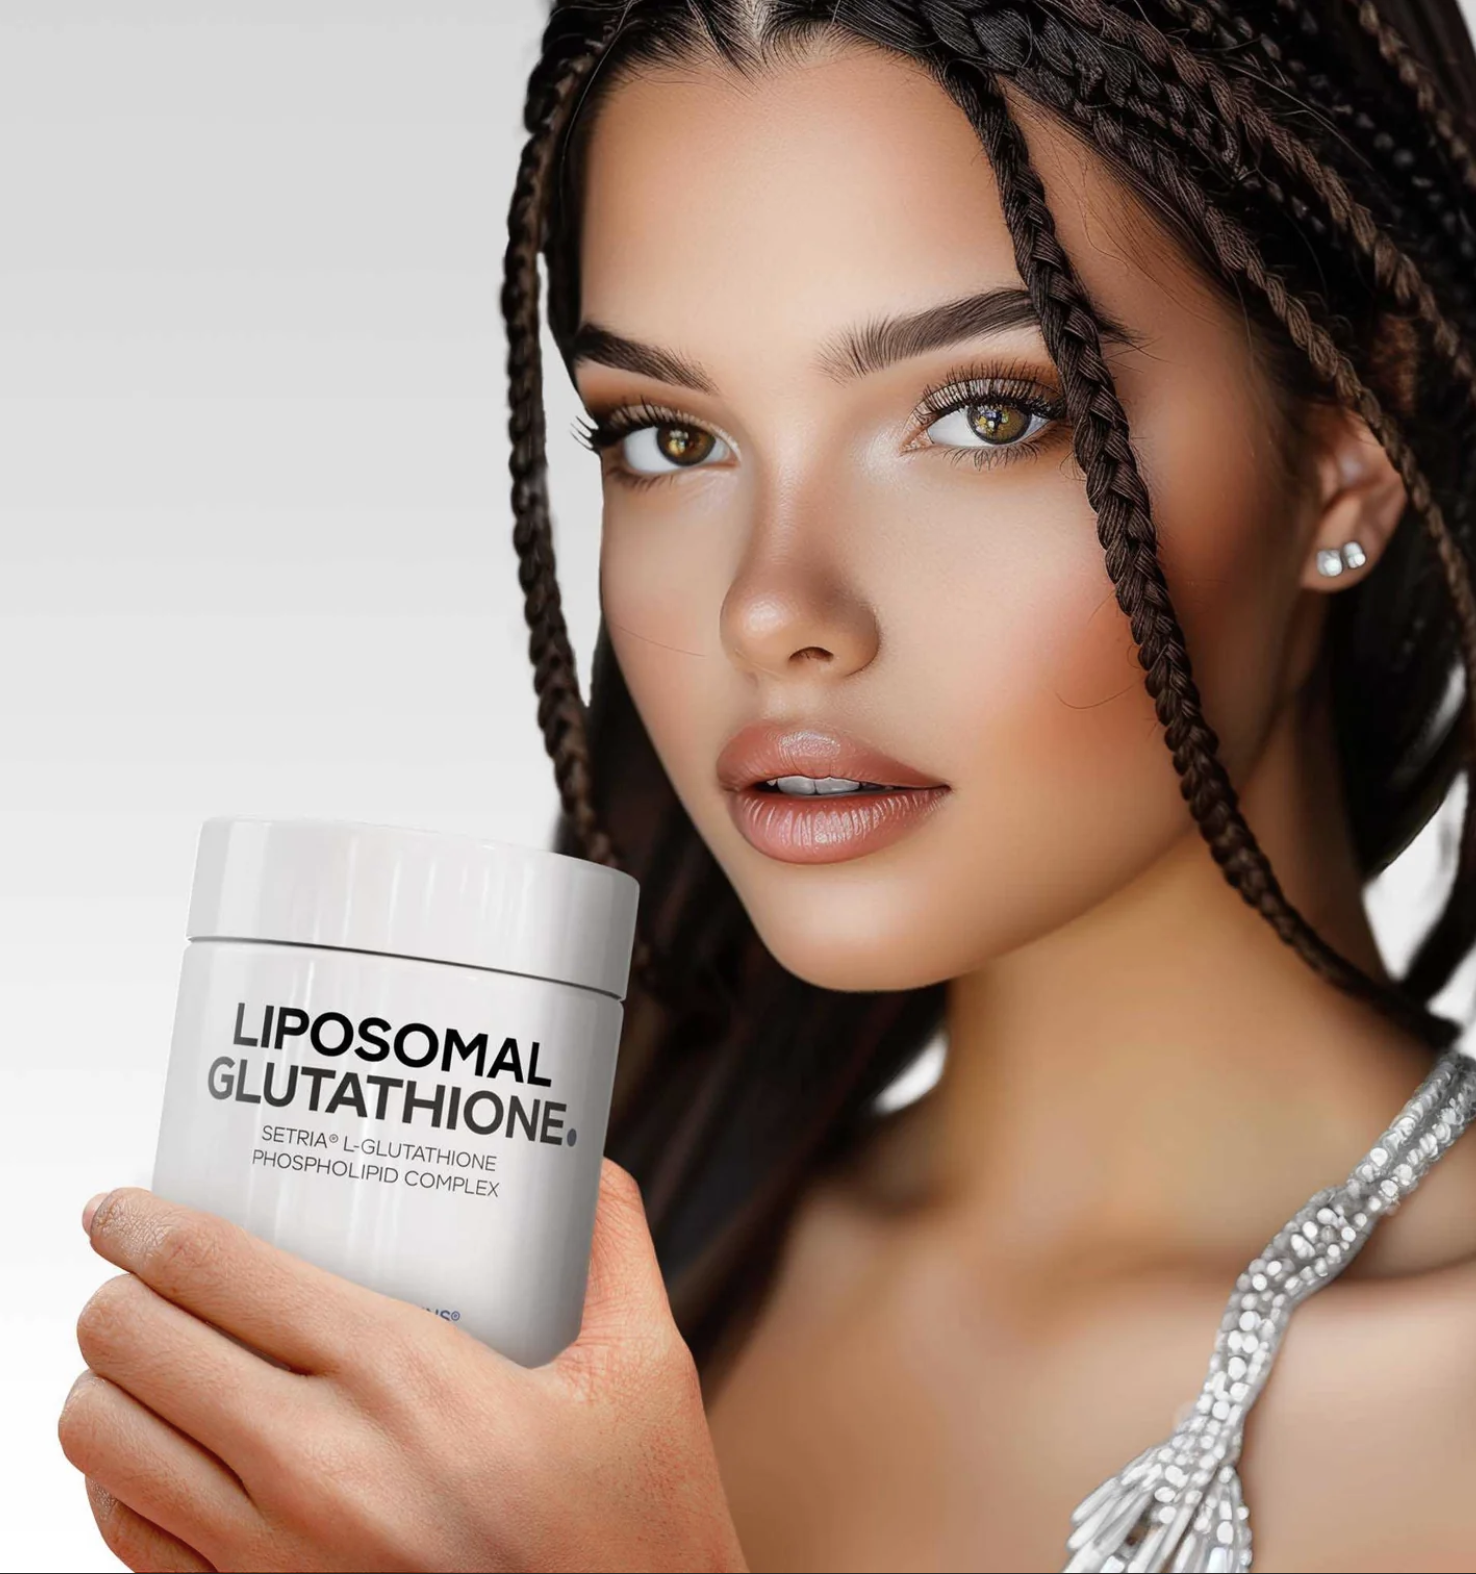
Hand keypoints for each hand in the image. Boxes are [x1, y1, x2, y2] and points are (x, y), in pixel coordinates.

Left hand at [57, 1160, 748, 1572]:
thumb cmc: (638, 1535)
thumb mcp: (647, 1371)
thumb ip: (616, 1248)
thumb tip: (590, 1169)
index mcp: (402, 1377)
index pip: (214, 1269)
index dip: (145, 1222)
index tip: (126, 1205)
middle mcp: (314, 1466)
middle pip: (133, 1345)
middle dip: (118, 1293)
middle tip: (140, 1273)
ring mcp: (271, 1560)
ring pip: (103, 1444)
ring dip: (110, 1385)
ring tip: (150, 1358)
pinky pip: (126, 1539)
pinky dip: (121, 1481)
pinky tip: (167, 1453)